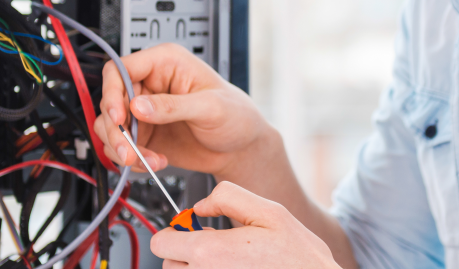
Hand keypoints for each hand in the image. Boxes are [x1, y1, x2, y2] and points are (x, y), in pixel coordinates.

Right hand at [93, 43, 275, 177]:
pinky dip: (131, 159)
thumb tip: (138, 106)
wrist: (242, 148)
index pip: (120, 69)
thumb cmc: (237, 116)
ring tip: (146, 161)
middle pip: (110, 101)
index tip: (120, 118)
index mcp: (166, 63)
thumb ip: (174, 106)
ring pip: (109, 126)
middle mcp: (150, 84)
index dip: (112, 92)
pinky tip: (154, 162)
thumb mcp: (210, 107)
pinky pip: (121, 145)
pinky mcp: (144, 133)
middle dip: (115, 130)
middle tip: (127, 150)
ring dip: (122, 148)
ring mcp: (145, 110)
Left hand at [149, 181, 341, 268]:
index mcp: (211, 252)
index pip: (160, 242)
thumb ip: (229, 197)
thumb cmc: (299, 258)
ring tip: (227, 262)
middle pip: (167, 262)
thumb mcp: (271, 212)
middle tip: (215, 247)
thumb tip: (201, 205)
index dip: (174, 231)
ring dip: (195, 268)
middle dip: (185, 251)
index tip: (192, 230)